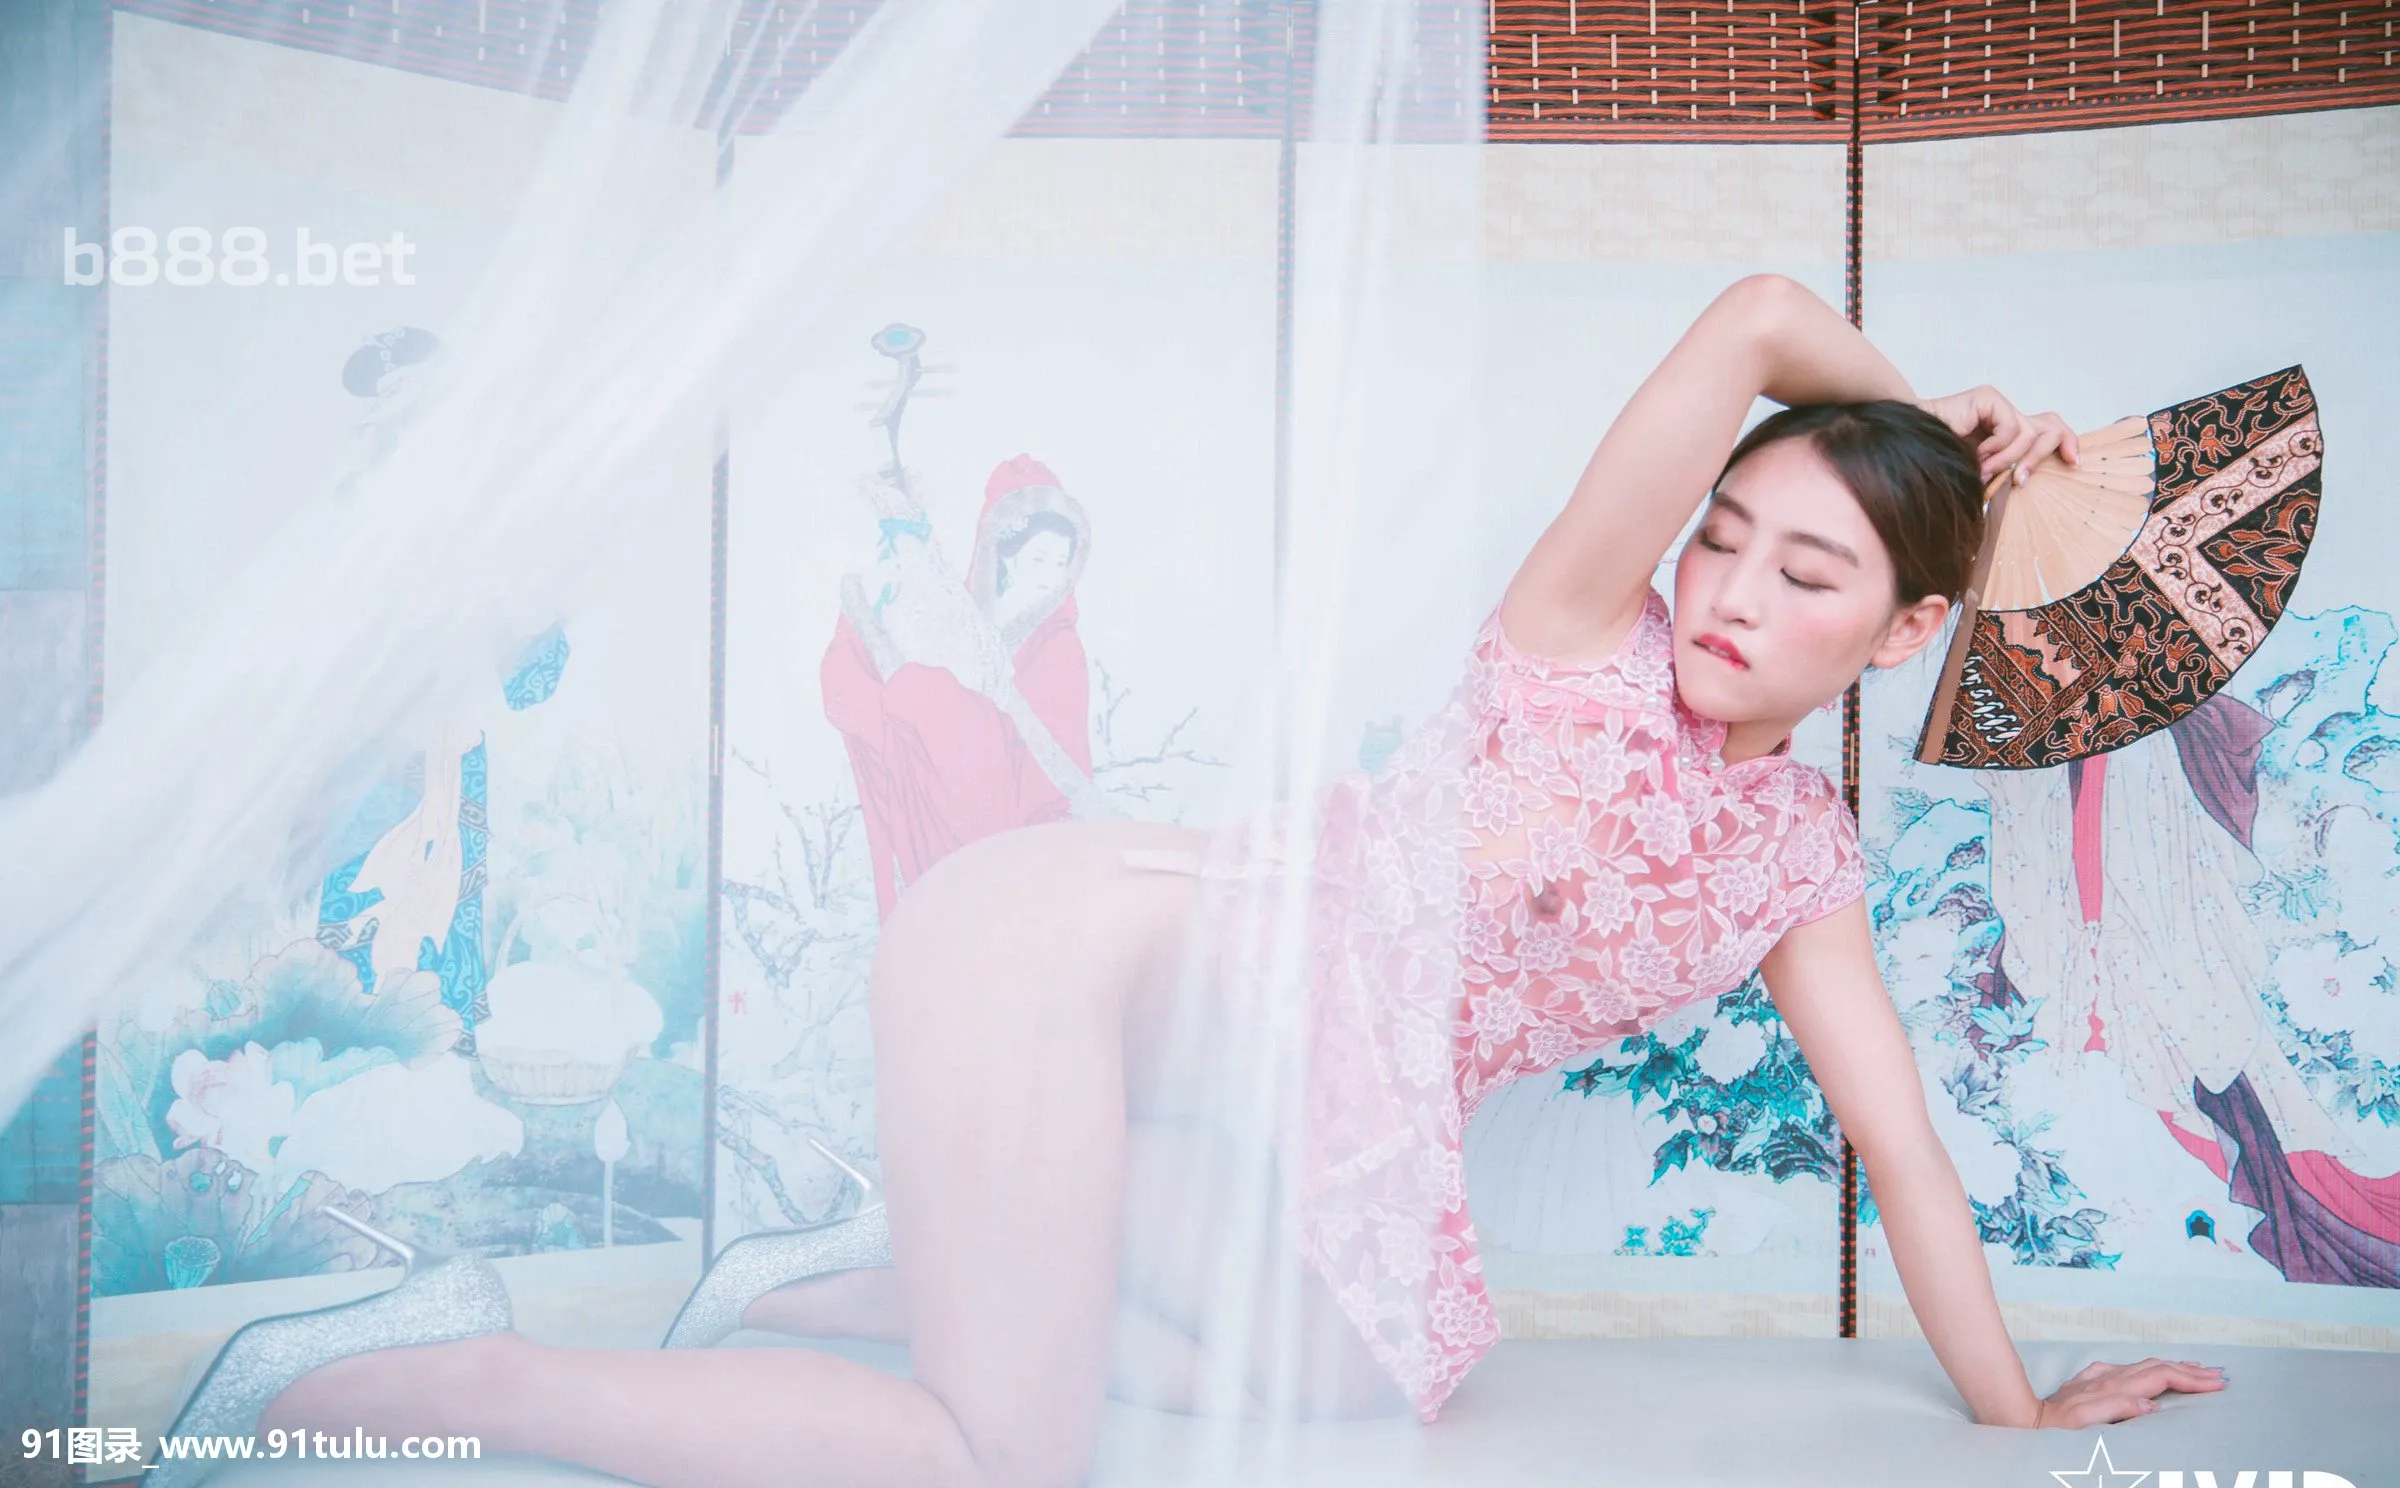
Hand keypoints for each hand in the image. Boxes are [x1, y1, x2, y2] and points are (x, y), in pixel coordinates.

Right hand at [1918, 385, 2080, 486]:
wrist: (1911, 449)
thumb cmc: (1940, 465)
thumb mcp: (1985, 474)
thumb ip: (2007, 471)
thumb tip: (2032, 479)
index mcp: (2005, 430)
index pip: (2048, 427)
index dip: (2065, 442)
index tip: (2074, 463)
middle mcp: (2005, 414)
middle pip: (2048, 425)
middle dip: (2042, 454)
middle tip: (2021, 479)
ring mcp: (1997, 404)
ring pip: (2029, 433)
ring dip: (2007, 459)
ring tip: (1984, 470)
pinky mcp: (1988, 398)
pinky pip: (2011, 428)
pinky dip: (1996, 448)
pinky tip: (1977, 454)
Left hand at [2030, 1356, 2227, 1427]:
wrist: (2024, 1417)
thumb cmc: (2054, 1426)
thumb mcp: (2082, 1421)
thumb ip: (2116, 1408)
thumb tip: (2150, 1405)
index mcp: (2113, 1387)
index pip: (2161, 1377)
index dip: (2191, 1379)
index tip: (2217, 1383)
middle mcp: (2108, 1379)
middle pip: (2157, 1368)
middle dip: (2189, 1371)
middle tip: (2217, 1375)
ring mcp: (2098, 1378)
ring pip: (2143, 1366)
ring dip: (2171, 1366)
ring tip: (2193, 1367)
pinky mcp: (2088, 1382)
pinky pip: (2124, 1370)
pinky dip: (2144, 1369)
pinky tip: (2147, 1370)